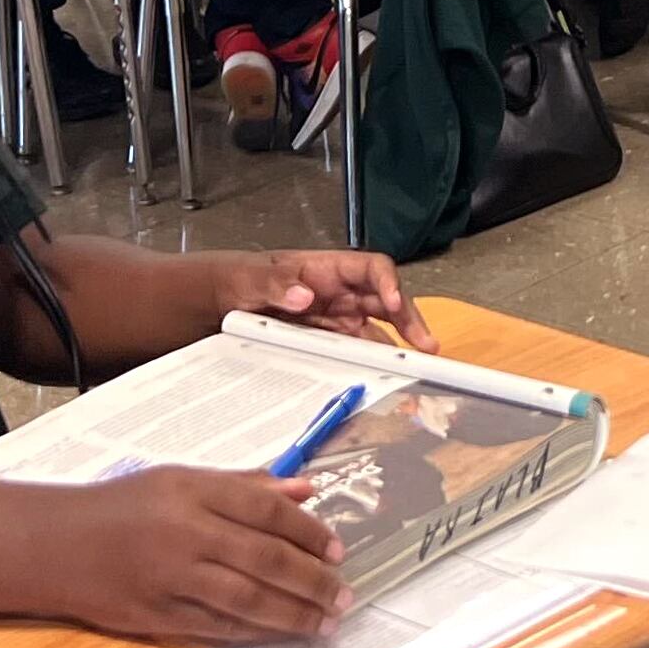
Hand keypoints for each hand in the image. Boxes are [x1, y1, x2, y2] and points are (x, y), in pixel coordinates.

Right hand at [41, 466, 346, 645]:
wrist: (57, 544)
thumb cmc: (126, 505)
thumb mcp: (183, 479)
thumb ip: (245, 485)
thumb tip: (307, 489)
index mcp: (195, 491)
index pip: (268, 511)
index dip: (310, 532)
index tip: (338, 551)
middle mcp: (186, 532)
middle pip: (265, 558)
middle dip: (312, 581)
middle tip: (343, 594)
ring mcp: (171, 577)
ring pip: (246, 600)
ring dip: (293, 614)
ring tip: (324, 622)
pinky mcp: (156, 614)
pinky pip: (216, 627)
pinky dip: (254, 633)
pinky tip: (280, 634)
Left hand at [213, 250, 438, 349]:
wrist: (222, 302)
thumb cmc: (242, 279)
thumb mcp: (253, 278)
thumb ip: (276, 284)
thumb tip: (304, 296)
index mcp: (330, 269)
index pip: (372, 268)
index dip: (388, 283)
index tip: (394, 303)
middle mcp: (343, 293)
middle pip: (387, 301)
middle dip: (409, 321)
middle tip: (426, 345)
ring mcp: (339, 319)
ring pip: (379, 330)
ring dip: (397, 347)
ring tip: (415, 369)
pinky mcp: (330, 342)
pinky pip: (358, 351)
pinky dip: (373, 364)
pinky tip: (384, 379)